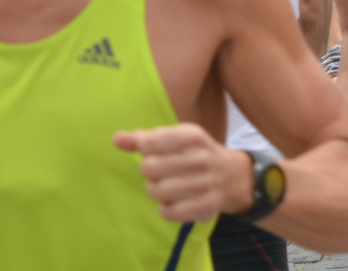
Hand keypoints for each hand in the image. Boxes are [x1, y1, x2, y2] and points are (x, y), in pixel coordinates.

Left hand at [114, 126, 252, 220]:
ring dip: (155, 191)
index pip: (152, 141)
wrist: (232, 175)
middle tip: (156, 173)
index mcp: (193, 136)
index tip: (151, 151)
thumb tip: (115, 139)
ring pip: (161, 190)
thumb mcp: (174, 140)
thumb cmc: (193, 155)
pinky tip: (169, 204)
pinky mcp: (207, 205)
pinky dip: (166, 210)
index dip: (145, 149)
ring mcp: (207, 182)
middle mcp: (202, 157)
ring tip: (161, 188)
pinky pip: (174, 212)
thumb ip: (143, 139)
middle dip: (148, 171)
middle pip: (151, 167)